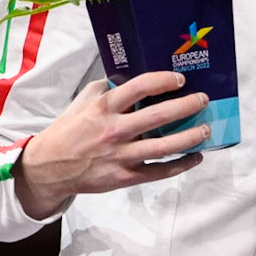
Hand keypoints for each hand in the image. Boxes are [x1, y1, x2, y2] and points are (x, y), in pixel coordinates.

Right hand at [14, 73, 210, 218]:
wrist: (49, 167)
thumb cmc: (68, 130)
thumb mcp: (81, 101)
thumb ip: (105, 88)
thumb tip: (129, 78)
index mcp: (104, 107)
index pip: (139, 87)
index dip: (163, 81)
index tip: (180, 80)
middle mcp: (115, 130)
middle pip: (159, 116)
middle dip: (187, 106)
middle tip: (203, 100)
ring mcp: (121, 156)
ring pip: (165, 147)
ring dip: (190, 137)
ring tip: (206, 128)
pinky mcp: (125, 177)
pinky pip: (160, 171)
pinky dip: (181, 165)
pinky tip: (196, 156)